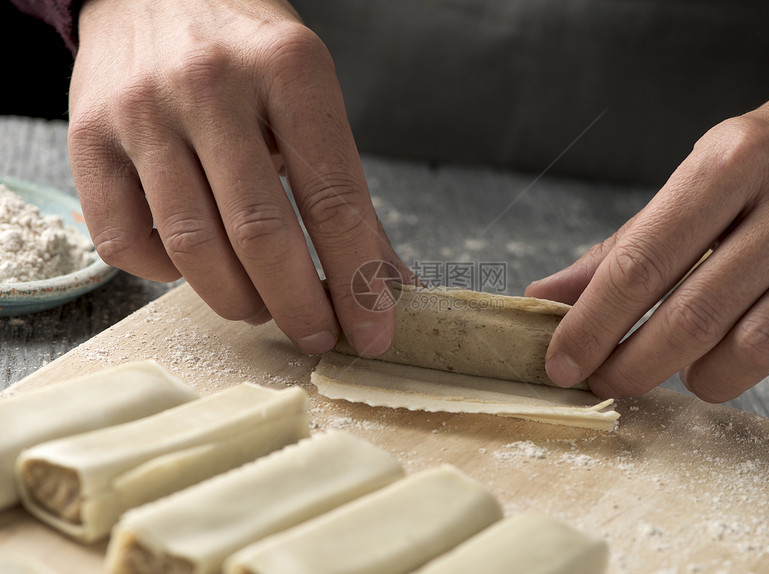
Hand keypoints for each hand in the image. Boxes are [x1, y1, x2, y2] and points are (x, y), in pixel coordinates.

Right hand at [69, 0, 406, 356]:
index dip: (359, 280)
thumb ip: (345, 191)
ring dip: (237, 299)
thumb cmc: (246, 52)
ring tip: (262, 304)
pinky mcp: (87, 138)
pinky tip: (195, 264)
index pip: (334, 199)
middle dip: (299, 306)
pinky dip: (168, 275)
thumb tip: (389, 283)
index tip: (374, 333)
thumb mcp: (310, 97)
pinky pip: (126, 242)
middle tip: (318, 336)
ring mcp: (142, 112)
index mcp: (289, 69)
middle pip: (260, 233)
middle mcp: (210, 86)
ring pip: (192, 247)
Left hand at [526, 71, 768, 401]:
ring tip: (691, 368)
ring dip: (708, 378)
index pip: (641, 263)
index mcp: (730, 163)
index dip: (592, 325)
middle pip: (693, 318)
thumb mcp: (701, 173)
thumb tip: (548, 294)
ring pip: (758, 349)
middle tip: (609, 382)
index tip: (561, 363)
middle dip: (634, 367)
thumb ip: (630, 241)